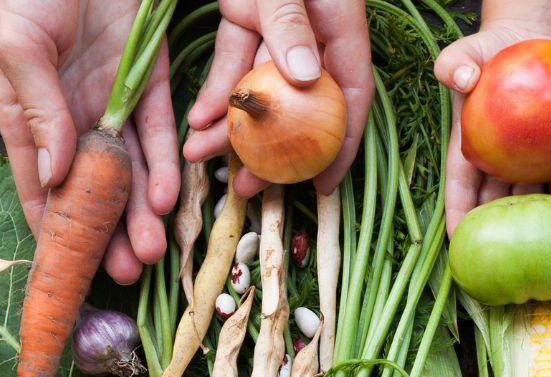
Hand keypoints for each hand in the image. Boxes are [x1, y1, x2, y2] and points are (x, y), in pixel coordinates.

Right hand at [0, 0, 179, 283]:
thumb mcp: (18, 43)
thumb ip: (39, 108)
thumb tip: (54, 176)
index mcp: (26, 113)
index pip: (38, 185)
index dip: (52, 229)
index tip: (65, 270)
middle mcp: (69, 117)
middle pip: (90, 189)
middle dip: (106, 233)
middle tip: (125, 272)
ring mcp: (110, 102)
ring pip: (129, 171)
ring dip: (140, 213)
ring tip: (151, 252)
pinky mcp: (147, 82)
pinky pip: (159, 132)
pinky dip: (165, 165)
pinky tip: (169, 199)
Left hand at [182, 0, 371, 196]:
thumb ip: (292, 23)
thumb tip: (305, 78)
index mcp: (340, 25)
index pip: (352, 94)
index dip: (343, 145)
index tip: (323, 185)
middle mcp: (314, 33)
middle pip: (299, 103)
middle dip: (270, 149)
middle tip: (246, 185)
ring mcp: (278, 27)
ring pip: (259, 86)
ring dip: (229, 123)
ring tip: (199, 153)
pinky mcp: (246, 14)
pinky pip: (232, 58)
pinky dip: (216, 88)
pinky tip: (198, 118)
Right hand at [436, 24, 550, 233]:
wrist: (528, 41)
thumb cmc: (488, 52)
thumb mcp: (464, 54)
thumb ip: (454, 65)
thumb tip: (463, 80)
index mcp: (469, 149)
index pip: (461, 188)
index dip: (458, 215)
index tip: (459, 243)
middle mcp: (498, 163)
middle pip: (496, 205)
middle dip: (500, 233)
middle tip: (506, 258)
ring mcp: (528, 162)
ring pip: (530, 200)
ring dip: (537, 221)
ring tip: (545, 243)